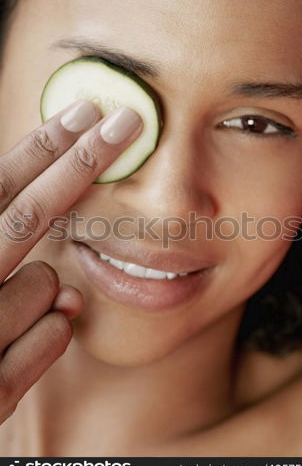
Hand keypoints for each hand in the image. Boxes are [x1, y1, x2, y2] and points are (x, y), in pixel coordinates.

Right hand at [0, 101, 142, 423]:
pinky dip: (47, 339)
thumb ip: (7, 257)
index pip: (1, 190)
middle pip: (26, 216)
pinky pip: (50, 338)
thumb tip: (59, 256)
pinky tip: (21, 353)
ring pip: (42, 286)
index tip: (84, 112)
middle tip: (124, 120)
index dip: (42, 148)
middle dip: (80, 163)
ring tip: (14, 319)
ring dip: (43, 297)